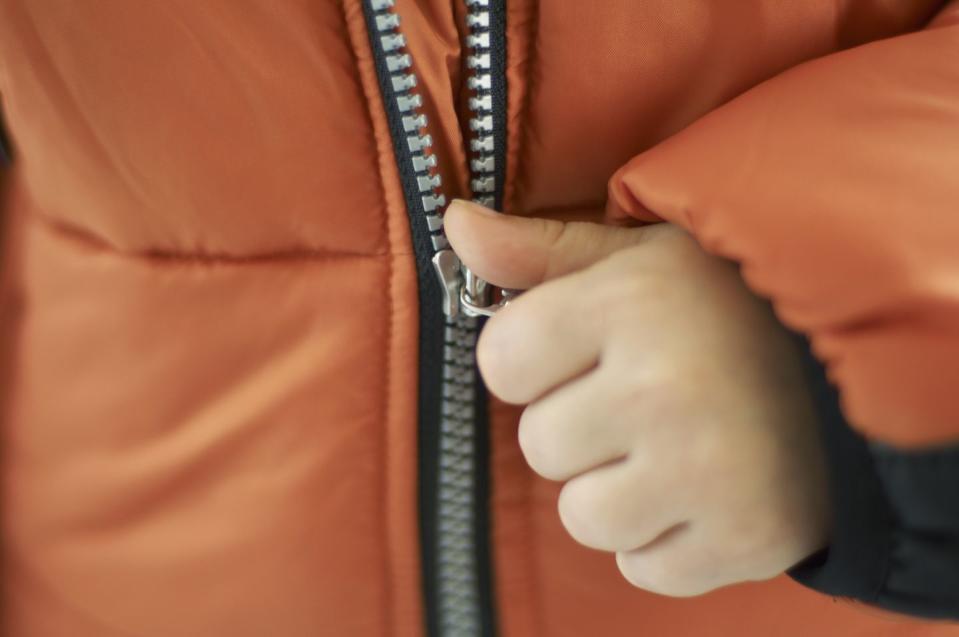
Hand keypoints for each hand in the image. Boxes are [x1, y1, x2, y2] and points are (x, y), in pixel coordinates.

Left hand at [444, 200, 830, 596]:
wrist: (860, 370)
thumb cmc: (731, 306)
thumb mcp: (639, 258)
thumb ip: (540, 250)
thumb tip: (454, 224)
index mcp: (631, 303)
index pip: (501, 360)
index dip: (532, 360)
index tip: (579, 351)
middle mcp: (665, 387)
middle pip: (540, 444)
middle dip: (578, 426)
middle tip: (645, 398)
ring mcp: (707, 472)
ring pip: (582, 516)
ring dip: (615, 490)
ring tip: (672, 447)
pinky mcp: (744, 539)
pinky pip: (642, 566)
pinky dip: (661, 539)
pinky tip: (700, 490)